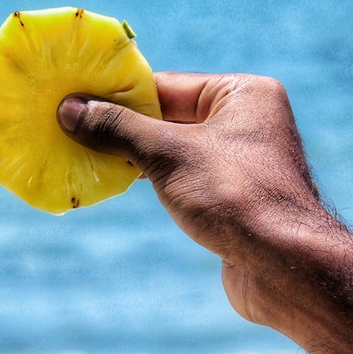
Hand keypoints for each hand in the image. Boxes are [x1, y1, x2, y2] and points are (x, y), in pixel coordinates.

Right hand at [58, 72, 331, 331]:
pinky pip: (181, 178)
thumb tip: (70, 109)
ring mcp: (241, 162)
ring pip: (173, 150)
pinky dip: (149, 180)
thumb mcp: (168, 155)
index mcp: (244, 94)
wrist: (285, 268)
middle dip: (121, 125)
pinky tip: (113, 182)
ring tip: (81, 154)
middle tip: (67, 125)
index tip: (73, 97)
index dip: (117, 92)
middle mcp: (248, 122)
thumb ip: (118, 129)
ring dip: (131, 155)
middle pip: (168, 116)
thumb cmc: (233, 196)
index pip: (167, 85)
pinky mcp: (233, 198)